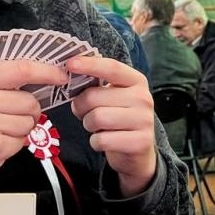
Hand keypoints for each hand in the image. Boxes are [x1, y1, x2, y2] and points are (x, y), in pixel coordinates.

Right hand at [0, 60, 70, 197]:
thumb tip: (30, 76)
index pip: (21, 69)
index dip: (46, 72)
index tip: (60, 75)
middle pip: (30, 101)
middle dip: (28, 110)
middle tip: (9, 116)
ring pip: (29, 122)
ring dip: (20, 129)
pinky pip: (21, 142)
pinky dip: (12, 145)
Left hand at [67, 55, 157, 197]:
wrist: (138, 150)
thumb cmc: (118, 118)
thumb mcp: (113, 96)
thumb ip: (97, 84)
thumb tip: (71, 71)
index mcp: (137, 81)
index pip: (112, 68)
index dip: (90, 64)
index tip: (70, 63)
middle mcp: (143, 98)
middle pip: (94, 97)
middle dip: (81, 107)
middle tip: (86, 112)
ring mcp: (144, 120)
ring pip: (96, 118)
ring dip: (89, 125)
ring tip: (99, 127)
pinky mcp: (139, 142)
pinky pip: (101, 140)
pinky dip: (96, 142)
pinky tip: (106, 140)